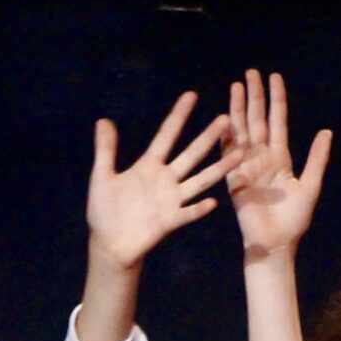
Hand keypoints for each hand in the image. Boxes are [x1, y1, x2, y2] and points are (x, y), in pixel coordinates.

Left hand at [87, 90, 232, 272]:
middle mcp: (165, 179)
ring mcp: (170, 200)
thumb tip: (103, 121)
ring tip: (238, 154)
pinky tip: (212, 202)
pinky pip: (187, 214)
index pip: (167, 135)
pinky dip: (198, 209)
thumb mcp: (102, 177)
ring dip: (218, 168)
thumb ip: (105, 150)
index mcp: (149, 165)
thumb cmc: (105, 211)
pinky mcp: (169, 221)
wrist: (109, 244)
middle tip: (226, 119)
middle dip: (208, 137)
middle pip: (190, 154)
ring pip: (199, 181)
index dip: (178, 116)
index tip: (191, 95)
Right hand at [224, 69, 330, 262]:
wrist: (275, 243)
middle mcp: (261, 158)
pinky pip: (228, 154)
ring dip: (237, 109)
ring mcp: (246, 166)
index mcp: (280, 157)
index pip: (277, 121)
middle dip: (253, 96)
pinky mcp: (233, 178)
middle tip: (250, 73)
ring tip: (235, 86)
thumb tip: (325, 132)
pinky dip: (225, 136)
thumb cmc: (294, 220)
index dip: (276, 99)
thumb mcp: (310, 185)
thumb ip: (317, 159)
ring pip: (241, 131)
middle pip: (256, 120)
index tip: (273, 77)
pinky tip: (223, 118)